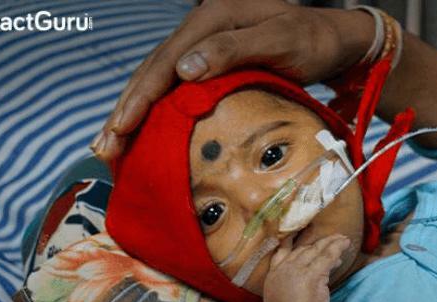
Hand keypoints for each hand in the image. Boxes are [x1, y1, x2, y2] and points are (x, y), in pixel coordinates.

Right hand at [91, 0, 374, 161]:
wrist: (333, 40)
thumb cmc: (312, 41)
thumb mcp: (280, 40)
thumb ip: (234, 49)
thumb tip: (185, 67)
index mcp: (211, 19)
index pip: (164, 61)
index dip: (140, 97)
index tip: (121, 128)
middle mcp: (200, 29)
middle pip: (151, 72)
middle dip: (125, 112)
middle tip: (103, 148)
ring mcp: (202, 46)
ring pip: (156, 81)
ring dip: (131, 114)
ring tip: (109, 148)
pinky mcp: (210, 64)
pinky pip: (172, 87)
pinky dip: (153, 112)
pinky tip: (140, 134)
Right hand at [263, 234, 349, 301]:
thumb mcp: (279, 301)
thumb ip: (288, 287)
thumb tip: (302, 284)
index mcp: (274, 275)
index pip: (282, 252)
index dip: (291, 242)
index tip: (299, 235)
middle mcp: (284, 268)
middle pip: (303, 250)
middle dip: (318, 245)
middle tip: (331, 241)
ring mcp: (298, 269)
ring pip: (317, 250)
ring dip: (331, 243)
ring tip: (342, 240)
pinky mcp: (313, 273)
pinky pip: (328, 256)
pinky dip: (337, 248)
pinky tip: (345, 244)